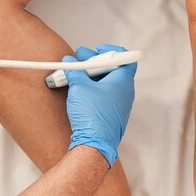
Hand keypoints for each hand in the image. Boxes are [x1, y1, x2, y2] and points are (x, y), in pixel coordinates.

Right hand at [65, 44, 136, 166]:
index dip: (112, 52)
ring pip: (107, 83)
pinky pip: (104, 96)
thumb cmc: (92, 116)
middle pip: (113, 69)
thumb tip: (69, 63)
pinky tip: (79, 90)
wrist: (94, 144)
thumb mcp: (79, 87)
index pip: (126, 58)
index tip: (98, 51)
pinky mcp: (111, 114)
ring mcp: (119, 104)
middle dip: (95, 63)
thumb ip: (75, 71)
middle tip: (79, 60)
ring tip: (75, 75)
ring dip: (92, 77)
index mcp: (123, 81)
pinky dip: (93, 90)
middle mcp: (125, 92)